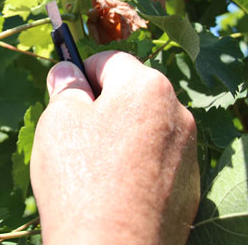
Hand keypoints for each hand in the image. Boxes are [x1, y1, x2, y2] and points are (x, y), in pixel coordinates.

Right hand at [30, 51, 199, 244]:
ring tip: (91, 166)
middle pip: (131, 94)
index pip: (109, 60)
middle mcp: (177, 113)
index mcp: (147, 87)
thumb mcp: (59, 120)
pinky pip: (155, 160)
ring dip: (118, 134)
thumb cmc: (80, 177)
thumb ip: (65, 86)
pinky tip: (112, 187)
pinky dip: (135, 164)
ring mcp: (187, 152)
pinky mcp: (188, 186)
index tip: (64, 92)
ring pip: (143, 127)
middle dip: (101, 105)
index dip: (80, 72)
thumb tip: (66, 71)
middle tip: (72, 133)